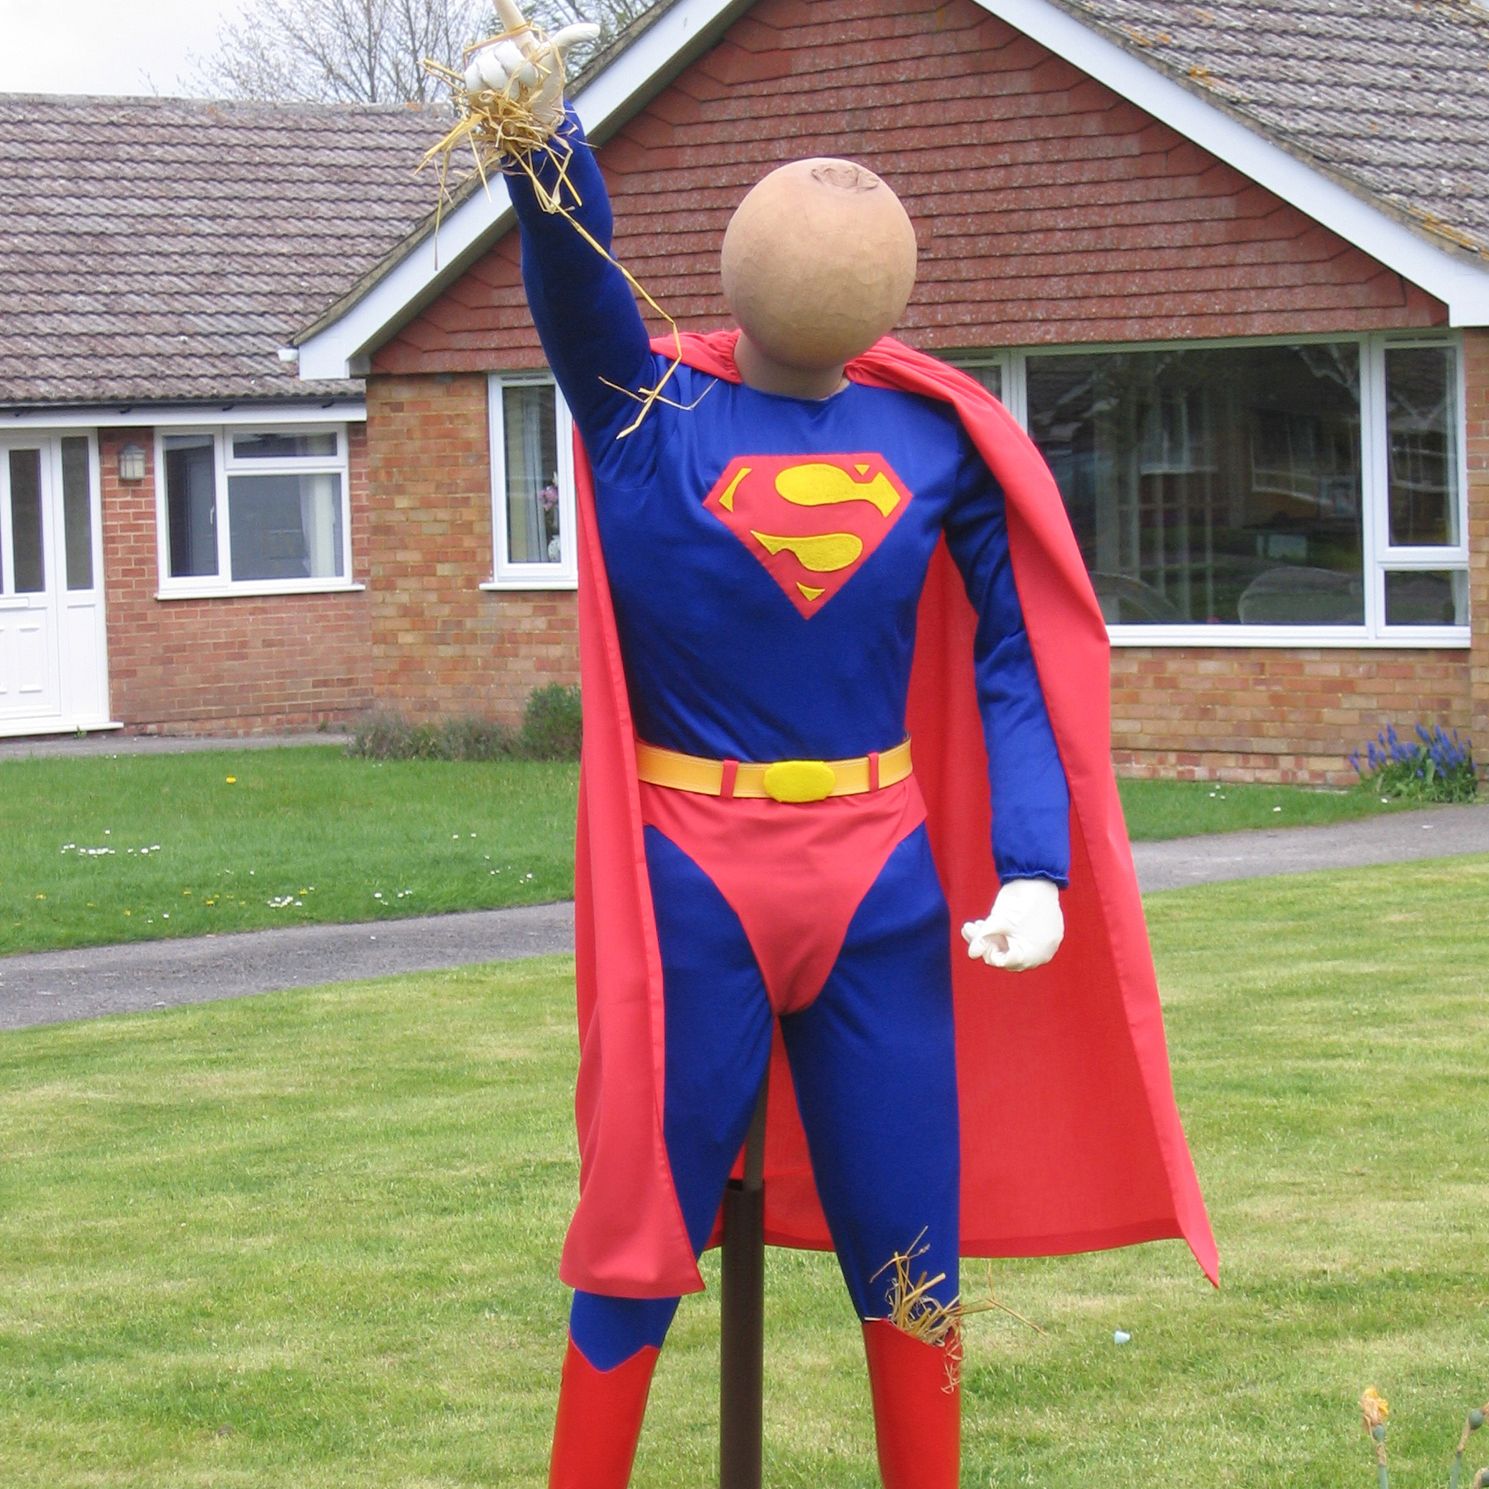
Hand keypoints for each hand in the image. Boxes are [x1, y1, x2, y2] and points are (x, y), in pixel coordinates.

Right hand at [464, 0, 599, 128]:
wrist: (536, 119)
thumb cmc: (547, 88)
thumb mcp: (558, 60)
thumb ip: (570, 38)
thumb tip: (596, 28)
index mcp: (519, 39)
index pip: (509, 15)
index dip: (502, 2)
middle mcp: (499, 47)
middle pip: (507, 55)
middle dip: (523, 76)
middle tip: (530, 87)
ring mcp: (485, 62)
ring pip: (491, 69)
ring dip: (508, 90)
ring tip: (517, 98)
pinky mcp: (474, 80)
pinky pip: (475, 80)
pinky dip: (486, 93)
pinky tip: (496, 98)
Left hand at [961, 878, 1063, 971]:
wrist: (1038, 876)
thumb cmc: (1018, 900)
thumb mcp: (997, 920)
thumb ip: (982, 938)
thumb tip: (971, 954)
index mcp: (1031, 954)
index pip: (1002, 961)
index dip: (987, 951)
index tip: (975, 939)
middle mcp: (1041, 954)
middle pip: (1006, 954)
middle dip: (986, 941)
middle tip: (968, 928)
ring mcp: (1045, 944)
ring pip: (1012, 946)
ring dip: (993, 936)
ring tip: (976, 923)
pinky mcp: (1046, 934)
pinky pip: (1023, 939)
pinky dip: (1007, 932)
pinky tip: (988, 922)